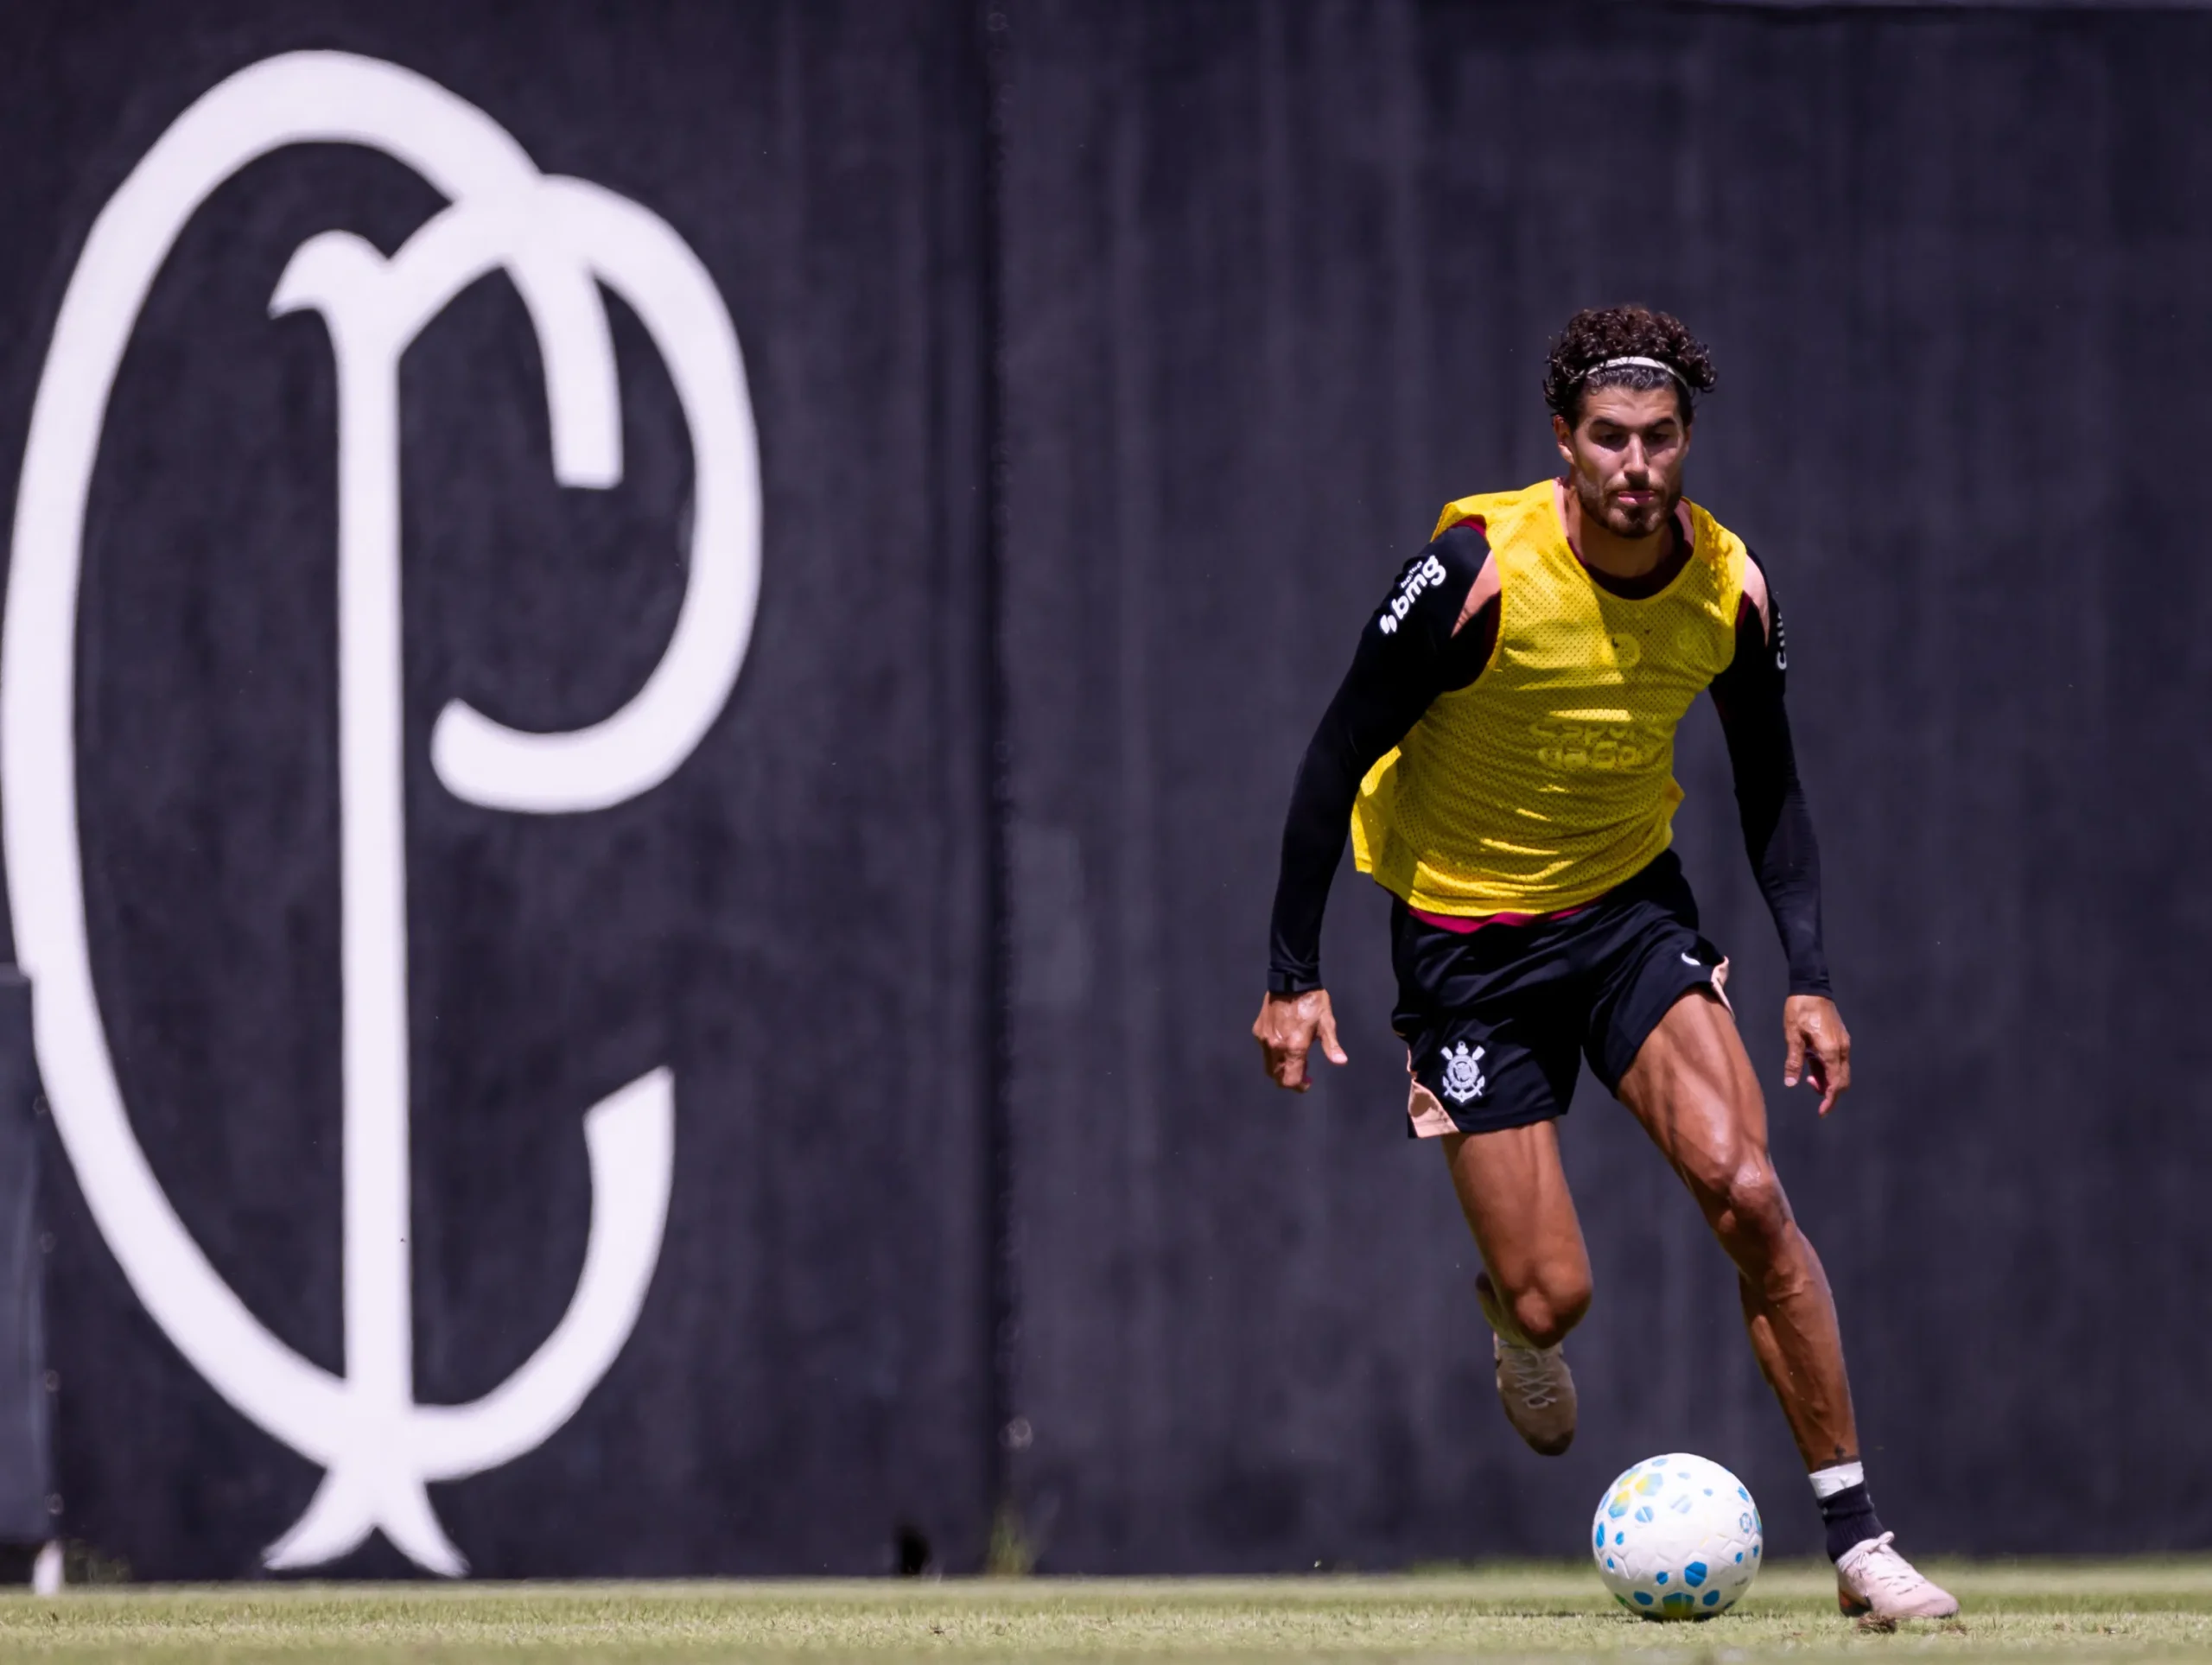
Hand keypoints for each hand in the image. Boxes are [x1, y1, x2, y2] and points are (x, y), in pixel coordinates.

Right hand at [1252, 989, 1347, 1091]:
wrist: (1291, 980)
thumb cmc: (1313, 1002)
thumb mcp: (1327, 1023)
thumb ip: (1331, 1046)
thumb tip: (1341, 1062)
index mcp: (1294, 1048)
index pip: (1290, 1080)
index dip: (1300, 1086)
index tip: (1308, 1081)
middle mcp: (1276, 1047)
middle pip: (1277, 1077)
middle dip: (1289, 1079)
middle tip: (1302, 1072)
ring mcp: (1265, 1039)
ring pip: (1268, 1065)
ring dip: (1280, 1068)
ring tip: (1294, 1059)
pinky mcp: (1258, 1031)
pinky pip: (1264, 1050)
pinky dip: (1273, 1054)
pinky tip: (1283, 1044)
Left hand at [1782, 994, 1850, 1115]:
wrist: (1812, 987)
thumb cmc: (1800, 1010)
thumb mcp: (1792, 1036)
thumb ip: (1793, 1061)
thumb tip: (1791, 1082)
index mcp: (1831, 1050)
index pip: (1836, 1084)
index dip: (1829, 1100)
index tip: (1822, 1112)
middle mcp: (1842, 1049)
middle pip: (1842, 1080)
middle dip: (1829, 1092)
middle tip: (1811, 1093)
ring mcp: (1843, 1043)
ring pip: (1840, 1071)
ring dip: (1828, 1080)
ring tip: (1808, 1078)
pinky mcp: (1840, 1038)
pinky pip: (1838, 1061)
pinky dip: (1828, 1069)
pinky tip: (1813, 1066)